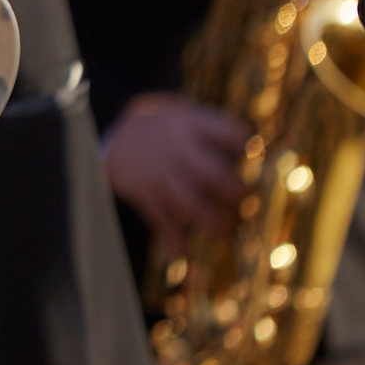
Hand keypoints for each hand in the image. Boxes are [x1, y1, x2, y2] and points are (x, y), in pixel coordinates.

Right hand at [101, 91, 250, 254]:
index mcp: (190, 124)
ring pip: (189, 202)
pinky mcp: (141, 190)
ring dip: (210, 220)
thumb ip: (215, 132)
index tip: (249, 154)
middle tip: (244, 197)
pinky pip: (159, 217)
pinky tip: (180, 249)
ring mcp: (158, 171)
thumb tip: (251, 156)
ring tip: (223, 229)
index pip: (229, 133)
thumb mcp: (186, 116)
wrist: (112, 135)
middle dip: (234, 191)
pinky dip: (171, 236)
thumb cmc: (165, 129)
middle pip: (212, 173)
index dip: (244, 146)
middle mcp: (176, 147)